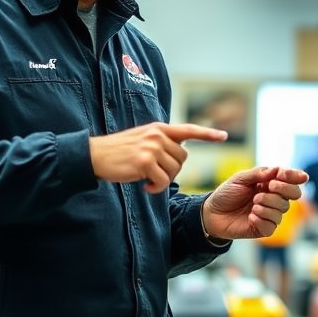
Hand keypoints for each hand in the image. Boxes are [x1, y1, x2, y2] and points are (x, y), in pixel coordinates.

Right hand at [89, 122, 226, 190]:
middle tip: (155, 174)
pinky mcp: (144, 162)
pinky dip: (156, 188)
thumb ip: (161, 141)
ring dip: (164, 180)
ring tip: (148, 179)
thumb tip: (180, 153)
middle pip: (183, 158)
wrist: (94, 156)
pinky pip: (163, 181)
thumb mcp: (142, 138)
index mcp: (158, 128)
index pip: (188, 130)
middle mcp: (157, 135)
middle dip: (173, 169)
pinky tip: (145, 186)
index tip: (223, 136)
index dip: (207, 134)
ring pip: (174, 171)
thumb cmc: (118, 151)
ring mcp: (151, 148)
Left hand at [202, 166, 308, 239]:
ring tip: (253, 204)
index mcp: (270, 184)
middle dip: (284, 189)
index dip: (296, 177)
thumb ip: (258, 174)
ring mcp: (270, 214)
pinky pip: (272, 225)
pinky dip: (262, 219)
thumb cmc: (226, 194)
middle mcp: (273, 198)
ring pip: (283, 209)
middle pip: (294, 194)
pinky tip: (250, 217)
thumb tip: (277, 169)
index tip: (295, 176)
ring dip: (268, 205)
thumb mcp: (239, 179)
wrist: (212, 213)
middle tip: (270, 187)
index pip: (290, 180)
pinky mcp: (263, 228)